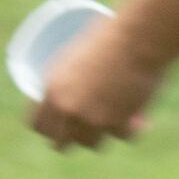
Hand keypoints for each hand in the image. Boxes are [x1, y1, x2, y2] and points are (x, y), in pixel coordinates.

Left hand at [31, 15, 166, 151]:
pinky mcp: (119, 124)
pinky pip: (124, 136)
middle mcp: (69, 109)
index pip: (39, 124)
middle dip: (72, 140)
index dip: (46, 129)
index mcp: (53, 90)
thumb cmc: (111, 34)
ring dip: (102, 135)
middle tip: (81, 133)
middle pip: (62, 143)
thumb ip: (74, 77)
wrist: (139, 37)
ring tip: (112, 122)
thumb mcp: (80, 53)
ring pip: (93, 144)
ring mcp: (93, 119)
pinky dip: (132, 128)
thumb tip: (79, 88)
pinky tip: (139, 119)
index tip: (53, 128)